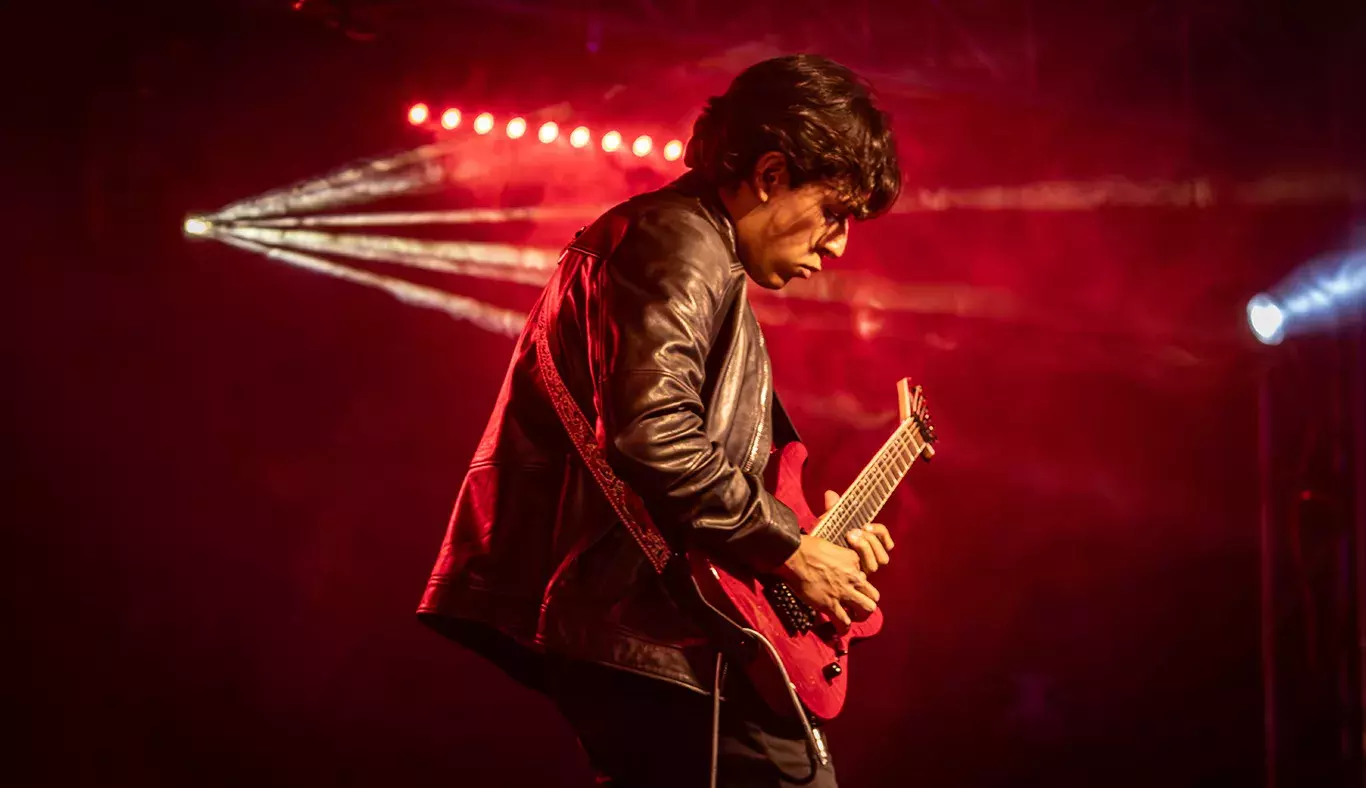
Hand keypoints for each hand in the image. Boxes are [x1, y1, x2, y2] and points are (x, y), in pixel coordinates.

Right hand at [775, 491, 886, 633]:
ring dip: (858, 613)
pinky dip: (842, 626)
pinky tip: (838, 628)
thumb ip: (831, 512)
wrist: (794, 556)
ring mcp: (843, 592)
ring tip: (851, 615)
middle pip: (873, 595)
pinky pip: (844, 622)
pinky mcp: (831, 605)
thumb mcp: (825, 526)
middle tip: (858, 602)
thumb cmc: (808, 542)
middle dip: (866, 600)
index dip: (864, 577)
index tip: (856, 581)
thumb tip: (831, 493)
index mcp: (854, 560)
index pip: (871, 570)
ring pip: (865, 609)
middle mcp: (853, 577)